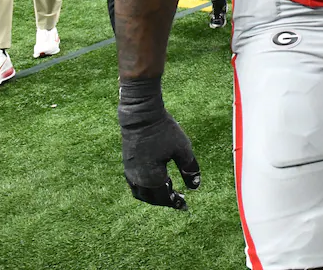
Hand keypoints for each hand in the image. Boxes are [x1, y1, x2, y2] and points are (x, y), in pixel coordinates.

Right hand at [119, 79, 201, 208]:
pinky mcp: (127, 163)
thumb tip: (195, 186)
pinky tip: (154, 178)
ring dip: (153, 195)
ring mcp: (130, 171)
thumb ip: (190, 169)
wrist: (141, 115)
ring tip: (167, 189)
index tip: (184, 205)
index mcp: (152, 178)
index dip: (174, 203)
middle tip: (177, 198)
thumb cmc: (163, 131)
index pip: (163, 198)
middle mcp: (138, 179)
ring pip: (140, 193)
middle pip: (151, 198)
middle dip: (164, 200)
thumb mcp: (183, 149)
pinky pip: (134, 183)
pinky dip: (145, 187)